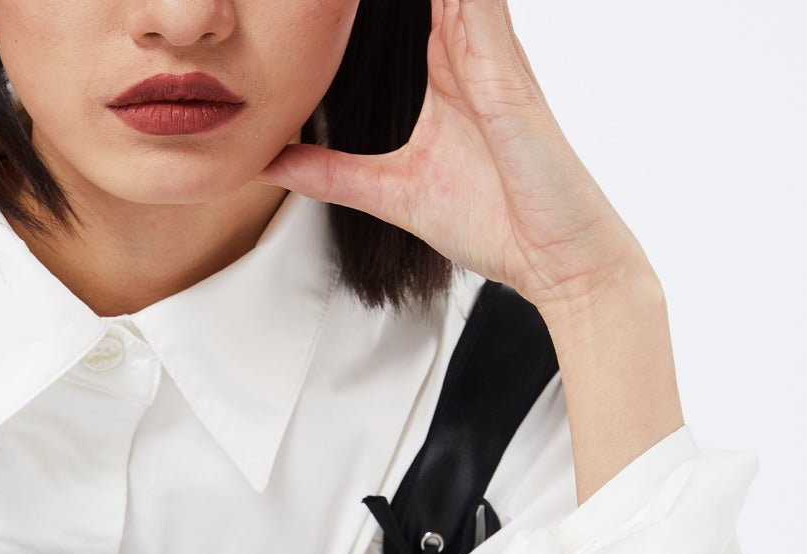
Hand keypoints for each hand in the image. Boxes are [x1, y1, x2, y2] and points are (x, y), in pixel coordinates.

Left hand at [258, 0, 685, 503]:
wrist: (551, 258)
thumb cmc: (491, 219)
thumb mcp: (391, 192)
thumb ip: (333, 173)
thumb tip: (271, 163)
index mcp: (446, 69)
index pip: (397, 11)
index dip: (359, 4)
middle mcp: (472, 50)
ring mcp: (492, 57)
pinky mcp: (508, 78)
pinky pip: (478, 11)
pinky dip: (459, 0)